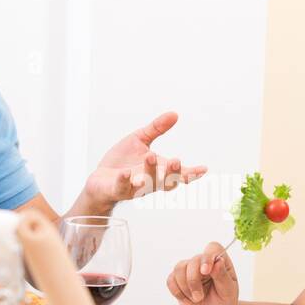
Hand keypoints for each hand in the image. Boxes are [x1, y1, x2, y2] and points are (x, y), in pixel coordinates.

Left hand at [82, 112, 207, 209]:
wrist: (100, 178)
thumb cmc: (122, 161)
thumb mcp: (140, 140)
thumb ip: (157, 129)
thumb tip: (174, 114)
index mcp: (159, 171)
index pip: (178, 174)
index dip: (191, 173)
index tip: (203, 169)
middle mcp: (150, 182)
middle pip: (167, 182)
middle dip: (173, 174)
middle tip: (176, 161)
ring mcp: (134, 188)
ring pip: (146, 185)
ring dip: (150, 173)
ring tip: (150, 157)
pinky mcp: (117, 190)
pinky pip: (122, 188)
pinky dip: (125, 181)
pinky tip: (126, 173)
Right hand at [167, 242, 238, 304]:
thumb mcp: (228, 293)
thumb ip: (222, 277)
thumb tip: (217, 262)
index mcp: (221, 262)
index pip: (212, 248)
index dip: (207, 257)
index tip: (206, 272)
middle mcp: (204, 263)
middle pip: (193, 260)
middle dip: (194, 281)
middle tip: (200, 298)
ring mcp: (190, 271)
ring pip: (179, 268)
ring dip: (185, 287)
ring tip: (196, 299)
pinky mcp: (178, 280)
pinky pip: (170, 280)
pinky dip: (177, 291)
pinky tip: (186, 298)